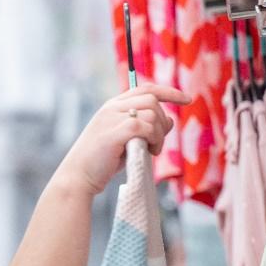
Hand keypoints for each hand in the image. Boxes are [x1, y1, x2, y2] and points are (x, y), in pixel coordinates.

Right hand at [54, 83, 190, 195]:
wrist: (78, 177)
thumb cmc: (103, 161)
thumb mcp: (128, 141)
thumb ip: (146, 129)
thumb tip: (169, 120)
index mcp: (113, 106)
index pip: (146, 88)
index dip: (169, 91)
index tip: (187, 98)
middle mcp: (111, 108)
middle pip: (152, 99)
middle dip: (162, 121)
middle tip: (157, 144)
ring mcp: (111, 118)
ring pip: (150, 113)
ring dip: (159, 134)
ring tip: (152, 151)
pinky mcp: (113, 133)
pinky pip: (144, 126)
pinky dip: (153, 138)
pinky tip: (149, 152)